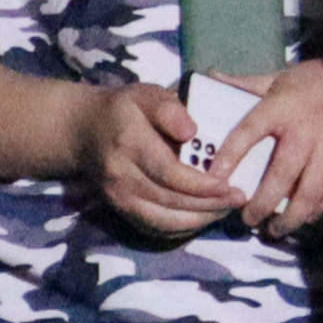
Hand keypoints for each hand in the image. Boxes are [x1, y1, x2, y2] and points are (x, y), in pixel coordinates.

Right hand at [75, 81, 252, 238]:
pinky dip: (183, 228)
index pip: (169, 173)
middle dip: (209, 204)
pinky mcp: (121, 211)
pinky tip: (204, 216)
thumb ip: (169, 108)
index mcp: (129, 143)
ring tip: (226, 209)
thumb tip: (192, 132)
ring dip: (199, 220)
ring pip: (163, 222)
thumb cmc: (124, 110)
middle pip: (170, 201)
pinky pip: (155, 229)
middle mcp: (121, 176)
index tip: (230, 185)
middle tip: (239, 199)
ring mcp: (118, 198)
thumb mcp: (146, 94)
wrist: (84, 131)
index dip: (201, 185)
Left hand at [208, 56, 322, 234]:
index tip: (214, 179)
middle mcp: (304, 130)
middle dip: (263, 201)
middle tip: (247, 218)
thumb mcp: (271, 79)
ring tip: (273, 229)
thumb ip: (241, 86)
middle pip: (282, 173)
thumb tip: (209, 78)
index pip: (249, 132)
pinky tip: (300, 219)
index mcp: (280, 108)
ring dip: (290, 216)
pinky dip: (313, 210)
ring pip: (308, 191)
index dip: (231, 156)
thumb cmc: (303, 85)